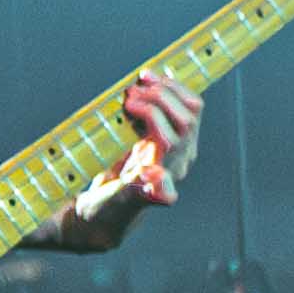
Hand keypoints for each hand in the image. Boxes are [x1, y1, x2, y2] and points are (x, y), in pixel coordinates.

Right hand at [46, 71, 198, 252]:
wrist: (103, 214)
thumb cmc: (107, 211)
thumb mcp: (117, 204)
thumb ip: (140, 197)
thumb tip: (165, 194)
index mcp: (168, 173)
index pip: (172, 135)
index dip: (154, 114)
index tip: (127, 102)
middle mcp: (178, 160)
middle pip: (186, 119)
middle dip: (161, 98)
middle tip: (131, 90)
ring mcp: (176, 148)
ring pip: (190, 111)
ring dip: (170, 90)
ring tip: (143, 78)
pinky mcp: (167, 138)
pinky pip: (181, 109)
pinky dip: (169, 92)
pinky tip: (152, 81)